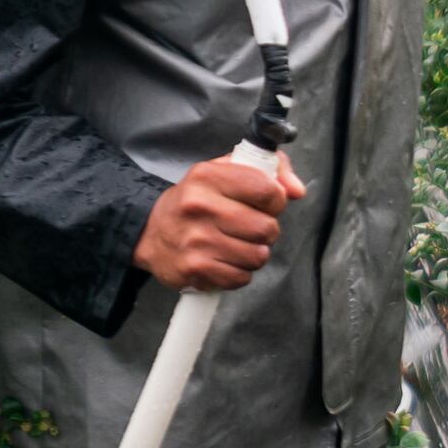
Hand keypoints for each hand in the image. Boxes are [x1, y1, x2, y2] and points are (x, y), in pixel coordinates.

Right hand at [137, 152, 306, 291]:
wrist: (150, 232)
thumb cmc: (195, 201)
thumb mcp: (225, 172)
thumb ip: (269, 170)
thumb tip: (297, 190)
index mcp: (208, 176)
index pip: (267, 190)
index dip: (276, 200)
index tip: (267, 203)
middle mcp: (199, 206)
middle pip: (266, 227)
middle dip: (266, 230)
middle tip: (251, 227)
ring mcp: (196, 240)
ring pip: (257, 256)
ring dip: (254, 253)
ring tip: (237, 244)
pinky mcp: (195, 269)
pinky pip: (241, 278)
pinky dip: (239, 273)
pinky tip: (224, 260)